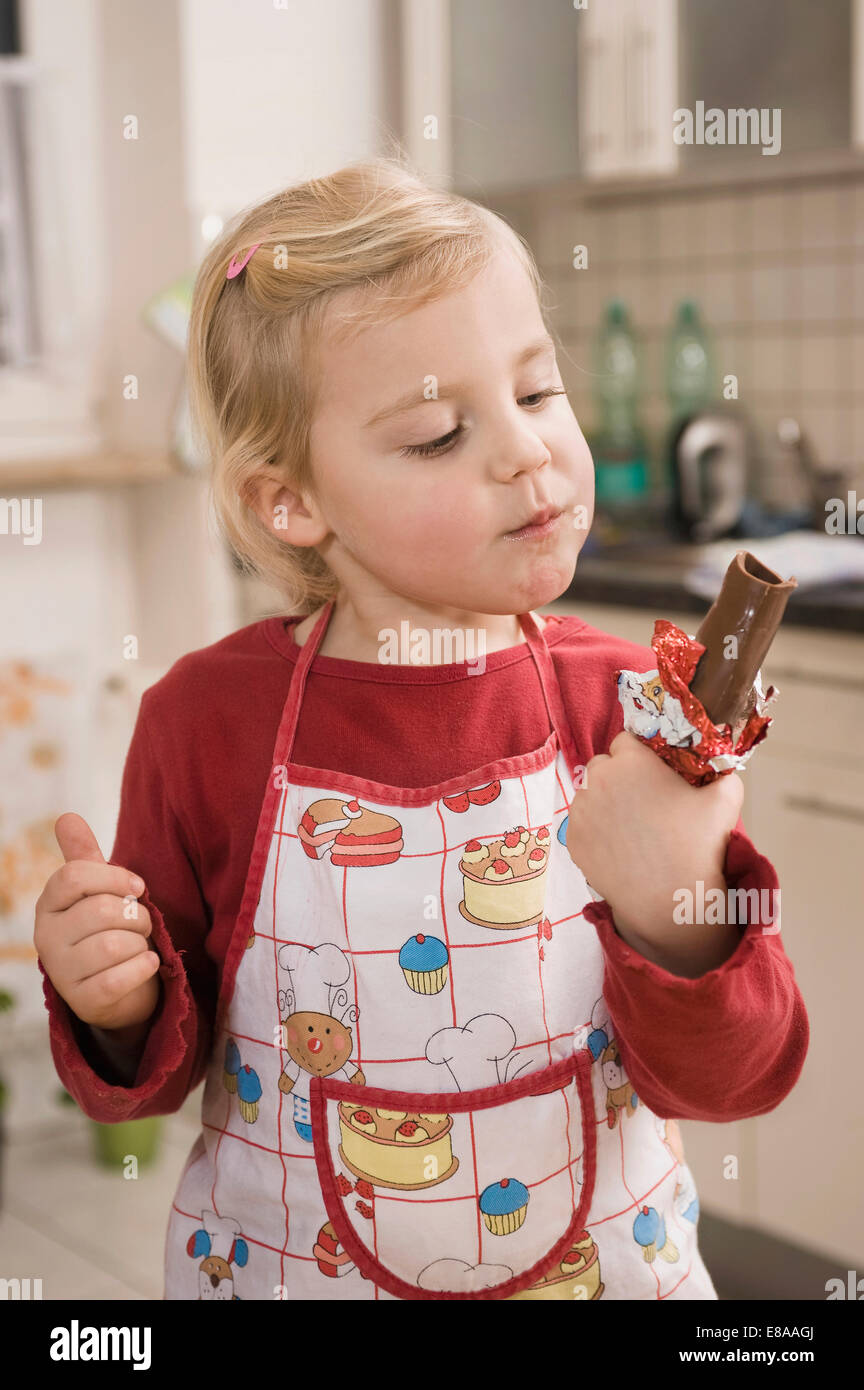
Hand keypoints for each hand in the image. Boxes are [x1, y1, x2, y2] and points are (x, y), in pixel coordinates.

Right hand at [33, 813, 160, 1032]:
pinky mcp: (83, 1001)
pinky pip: (118, 978)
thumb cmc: (107, 929)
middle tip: (142, 924)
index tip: (137, 887)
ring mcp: (62, 972)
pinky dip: (143, 968)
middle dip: (136, 916)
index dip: (113, 877)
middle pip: (100, 910)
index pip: (73, 876)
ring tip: (140, 946)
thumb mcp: (96, 891)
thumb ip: (83, 856)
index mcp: (49, 904)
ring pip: (113, 945)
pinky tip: (149, 964)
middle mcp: (47, 937)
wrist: (117, 988)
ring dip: (140, 943)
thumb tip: (66, 816)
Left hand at [566, 732, 743, 952]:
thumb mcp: (725, 799)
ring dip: (605, 802)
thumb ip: (723, 773)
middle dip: (619, 776)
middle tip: (643, 801)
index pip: (625, 740)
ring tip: (631, 827)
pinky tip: (619, 846)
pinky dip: (595, 831)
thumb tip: (721, 769)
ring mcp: (581, 811)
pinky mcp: (572, 839)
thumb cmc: (697, 846)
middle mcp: (598, 780)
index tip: (653, 774)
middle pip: (603, 766)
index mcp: (631, 762)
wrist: (669, 900)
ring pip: (589, 795)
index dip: (640, 755)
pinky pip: (582, 824)